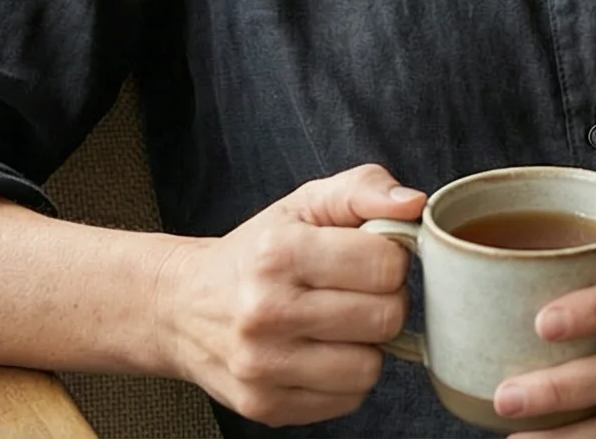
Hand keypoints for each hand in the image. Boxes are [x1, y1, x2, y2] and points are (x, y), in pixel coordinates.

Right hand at [157, 163, 426, 425]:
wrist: (180, 307)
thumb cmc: (256, 253)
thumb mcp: (304, 204)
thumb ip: (364, 189)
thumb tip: (415, 204)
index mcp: (278, 254)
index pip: (386, 265)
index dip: (391, 260)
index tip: (370, 258)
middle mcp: (265, 312)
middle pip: (386, 319)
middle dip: (385, 302)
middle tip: (358, 293)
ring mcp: (262, 366)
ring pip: (370, 368)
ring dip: (366, 346)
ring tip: (338, 325)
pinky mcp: (264, 406)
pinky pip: (347, 401)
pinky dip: (344, 379)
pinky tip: (319, 354)